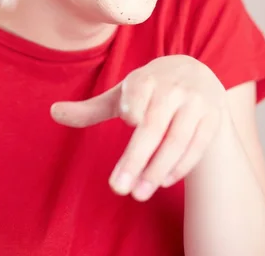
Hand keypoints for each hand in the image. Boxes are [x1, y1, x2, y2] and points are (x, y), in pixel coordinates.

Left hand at [50, 55, 227, 200]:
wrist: (196, 73)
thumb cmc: (150, 88)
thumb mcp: (122, 93)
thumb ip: (91, 108)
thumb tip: (52, 112)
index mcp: (147, 77)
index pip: (139, 93)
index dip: (134, 106)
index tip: (129, 120)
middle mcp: (173, 87)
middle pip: (155, 125)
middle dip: (136, 158)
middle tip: (118, 188)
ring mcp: (196, 102)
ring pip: (178, 139)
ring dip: (157, 169)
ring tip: (138, 193)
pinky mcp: (212, 118)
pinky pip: (197, 146)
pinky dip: (181, 166)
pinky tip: (162, 181)